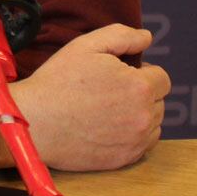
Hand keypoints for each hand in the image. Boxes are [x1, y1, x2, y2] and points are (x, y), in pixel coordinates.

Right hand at [0, 24, 169, 171]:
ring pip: (153, 123)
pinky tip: (110, 127)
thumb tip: (147, 37)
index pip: (162, 78)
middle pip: (159, 101)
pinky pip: (143, 145)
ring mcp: (135, 141)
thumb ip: (123, 36)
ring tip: (110, 110)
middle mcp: (143, 116)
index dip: (142, 72)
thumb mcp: (86, 45)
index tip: (121, 74)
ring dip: (140, 114)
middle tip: (111, 91)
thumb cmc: (58, 81)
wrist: (34, 122)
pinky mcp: (123, 159)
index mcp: (139, 86)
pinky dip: (133, 136)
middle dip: (142, 93)